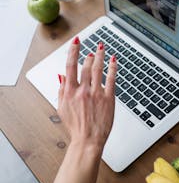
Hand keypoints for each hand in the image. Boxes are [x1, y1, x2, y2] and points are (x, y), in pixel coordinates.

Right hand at [57, 38, 116, 152]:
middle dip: (89, 55)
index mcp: (70, 91)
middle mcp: (83, 90)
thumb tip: (61, 75)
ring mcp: (96, 93)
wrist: (88, 140)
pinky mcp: (108, 98)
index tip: (76, 42)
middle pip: (86, 66)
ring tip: (101, 48)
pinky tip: (114, 61)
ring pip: (98, 69)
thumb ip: (61, 90)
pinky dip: (112, 68)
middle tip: (92, 49)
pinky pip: (111, 79)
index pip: (70, 65)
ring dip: (100, 56)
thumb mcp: (62, 108)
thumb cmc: (76, 126)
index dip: (73, 51)